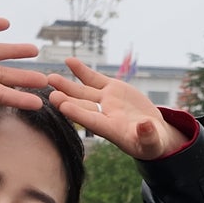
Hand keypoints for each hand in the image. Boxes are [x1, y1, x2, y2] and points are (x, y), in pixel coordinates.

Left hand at [45, 58, 191, 159]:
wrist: (151, 131)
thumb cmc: (151, 142)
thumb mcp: (152, 142)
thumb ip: (148, 135)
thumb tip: (146, 126)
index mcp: (112, 130)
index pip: (92, 121)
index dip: (78, 114)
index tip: (63, 107)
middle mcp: (104, 115)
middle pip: (82, 106)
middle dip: (66, 100)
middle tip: (51, 94)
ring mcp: (105, 101)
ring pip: (83, 92)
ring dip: (66, 85)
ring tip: (51, 77)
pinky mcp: (110, 89)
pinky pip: (93, 79)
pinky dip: (81, 70)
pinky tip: (69, 60)